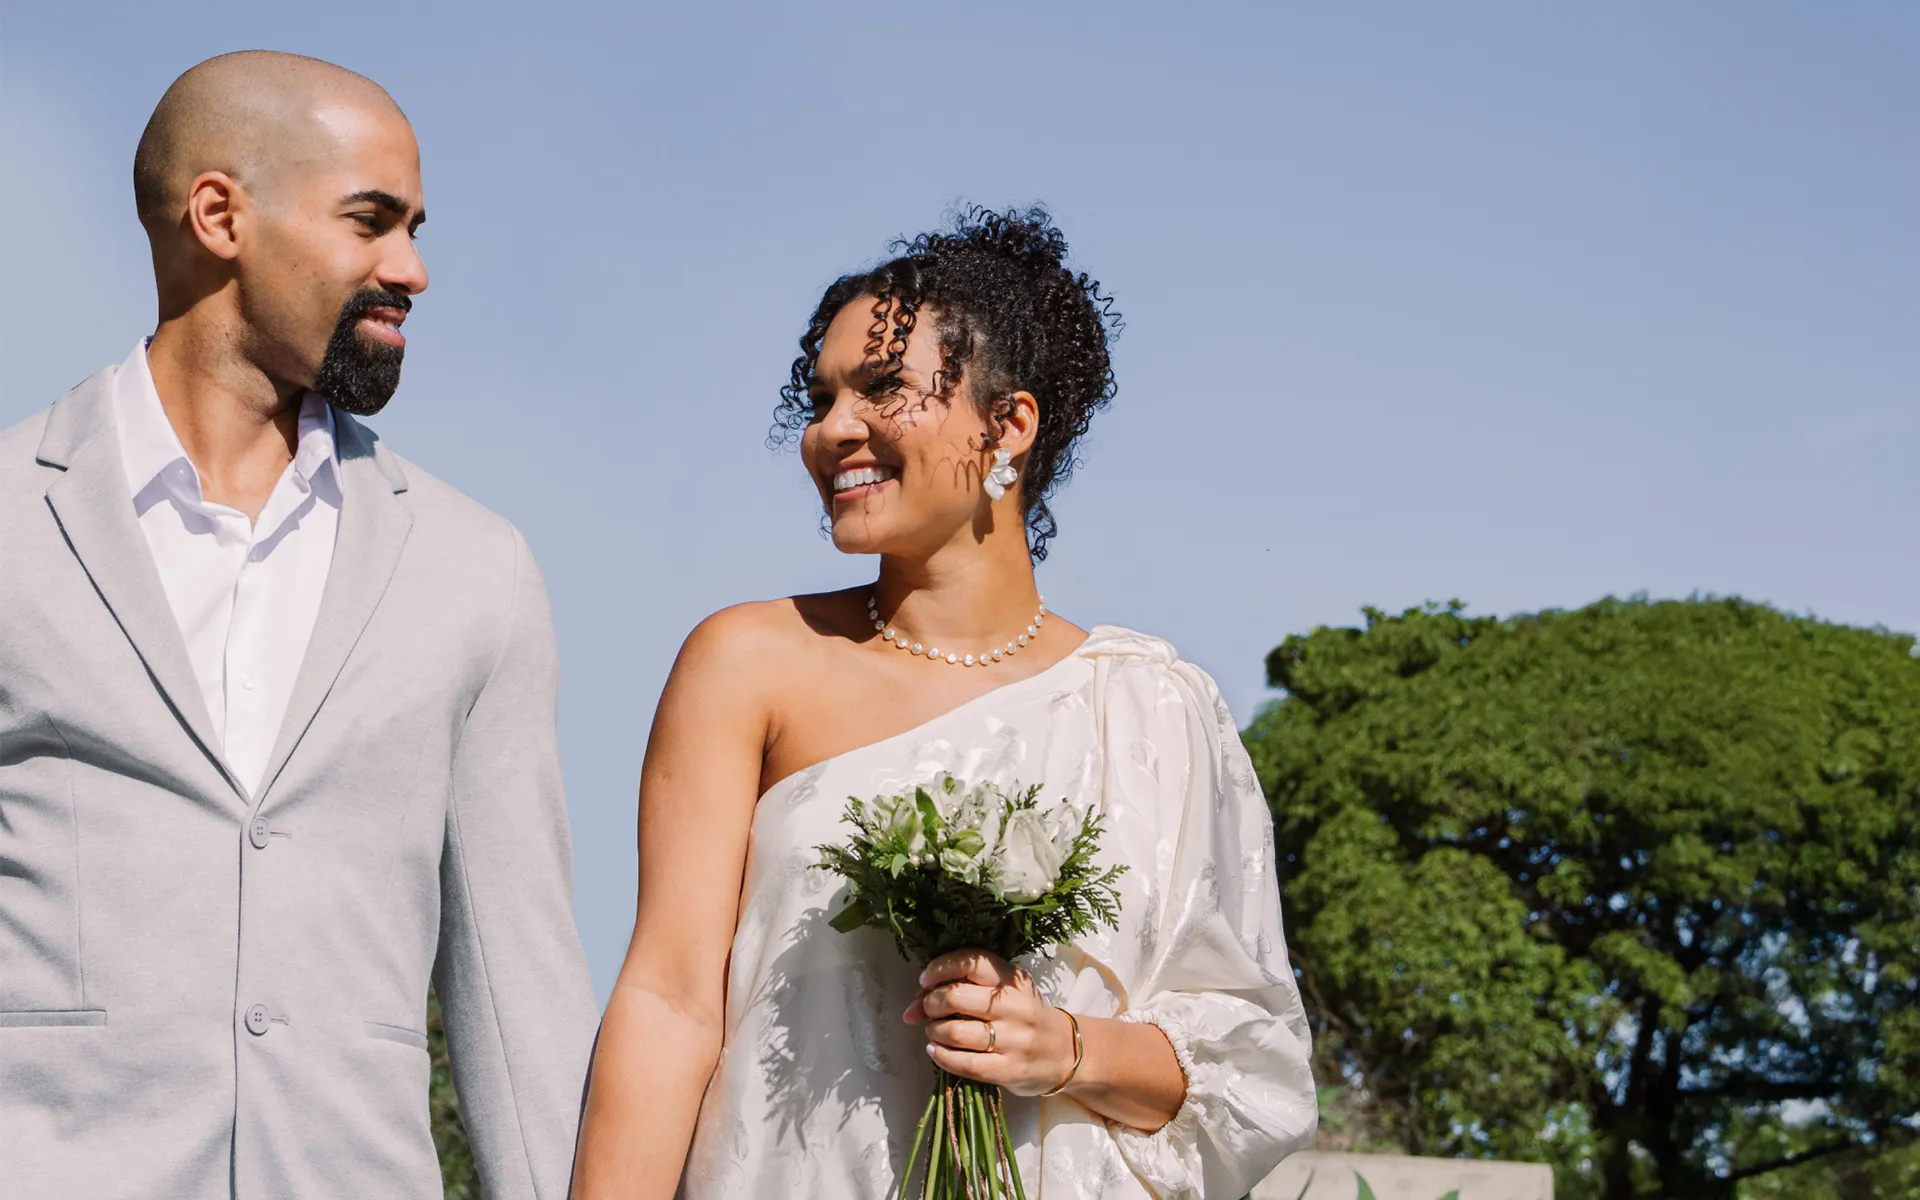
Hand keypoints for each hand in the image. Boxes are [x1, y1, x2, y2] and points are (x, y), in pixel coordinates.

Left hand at [903, 948, 1076, 1095]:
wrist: (1066, 1052)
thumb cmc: (1026, 1016)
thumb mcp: (1008, 991)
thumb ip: (969, 987)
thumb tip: (915, 1004)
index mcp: (1013, 979)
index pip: (970, 962)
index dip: (939, 968)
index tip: (924, 980)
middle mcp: (1014, 1006)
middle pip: (955, 996)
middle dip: (929, 1003)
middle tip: (925, 1010)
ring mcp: (1013, 1039)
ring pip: (954, 1032)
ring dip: (933, 1031)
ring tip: (934, 1032)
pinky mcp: (1008, 1069)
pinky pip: (964, 1063)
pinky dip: (941, 1057)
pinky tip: (935, 1052)